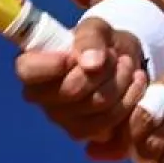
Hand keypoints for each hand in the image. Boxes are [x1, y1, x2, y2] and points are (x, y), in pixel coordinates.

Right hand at [14, 16, 149, 159]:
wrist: (120, 63)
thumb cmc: (98, 43)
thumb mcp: (96, 29)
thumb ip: (90, 39)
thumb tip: (91, 63)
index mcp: (32, 67)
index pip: (28, 70)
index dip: (53, 64)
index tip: (75, 55)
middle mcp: (40, 97)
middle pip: (71, 89)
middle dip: (103, 69)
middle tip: (115, 56)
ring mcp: (60, 119)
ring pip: (96, 105)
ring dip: (120, 82)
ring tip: (127, 65)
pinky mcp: (83, 134)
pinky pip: (110, 122)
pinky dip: (129, 100)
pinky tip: (135, 83)